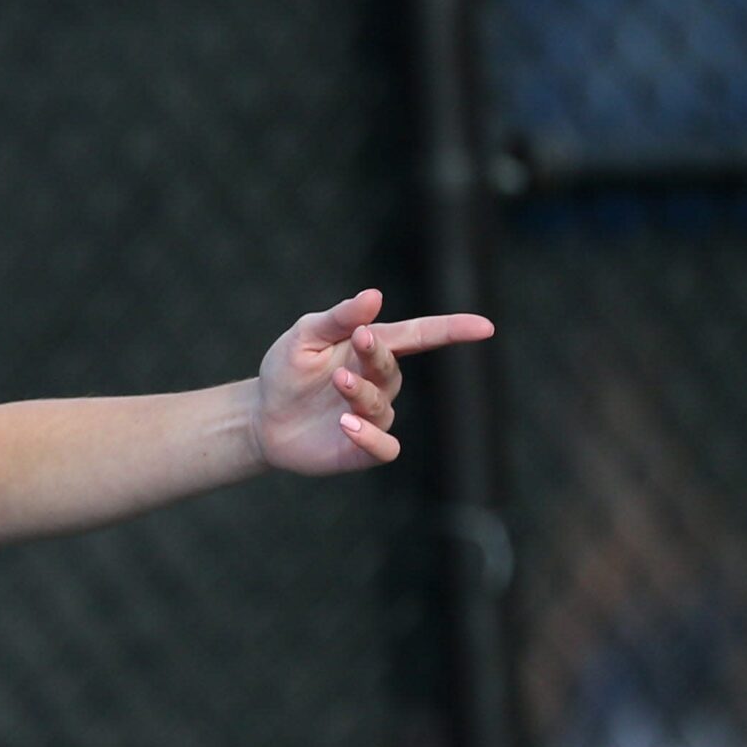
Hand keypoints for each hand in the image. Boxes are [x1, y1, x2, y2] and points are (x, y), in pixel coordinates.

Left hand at [252, 289, 493, 475]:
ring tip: (337, 382)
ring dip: (362, 393)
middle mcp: (380, 383)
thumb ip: (339, 317)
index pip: (420, 336)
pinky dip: (370, 437)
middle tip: (358, 340)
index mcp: (372, 350)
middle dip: (377, 354)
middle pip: (392, 368)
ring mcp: (373, 417)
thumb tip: (375, 296)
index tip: (484, 327)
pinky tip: (346, 425)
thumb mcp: (305, 336)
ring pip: (383, 406)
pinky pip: (384, 448)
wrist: (261, 417)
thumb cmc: (287, 371)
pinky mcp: (361, 450)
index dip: (453, 331)